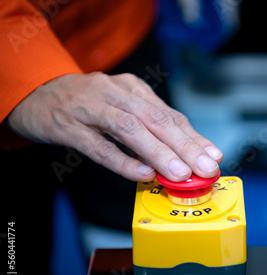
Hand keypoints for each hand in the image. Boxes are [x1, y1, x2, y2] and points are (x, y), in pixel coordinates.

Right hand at [7, 72, 222, 181]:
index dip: (193, 137)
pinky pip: (98, 145)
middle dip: (185, 145)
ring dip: (158, 153)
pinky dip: (122, 160)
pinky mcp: (67, 126)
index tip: (213, 155)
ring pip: (130, 129)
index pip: (169, 115)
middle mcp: (115, 93)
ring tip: (180, 173)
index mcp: (132, 89)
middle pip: (156, 119)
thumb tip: (181, 157)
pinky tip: (141, 174)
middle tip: (205, 167)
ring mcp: (90, 108)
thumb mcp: (121, 108)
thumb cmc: (85, 106)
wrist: (35, 95)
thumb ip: (148, 129)